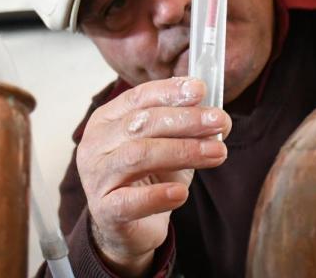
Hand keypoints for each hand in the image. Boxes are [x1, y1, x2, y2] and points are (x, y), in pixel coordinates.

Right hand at [76, 77, 231, 276]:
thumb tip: (216, 115)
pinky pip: (130, 201)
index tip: (201, 89)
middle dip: (185, 120)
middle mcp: (95, 144)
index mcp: (107, 120)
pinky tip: (181, 193)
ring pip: (139, 155)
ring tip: (217, 153)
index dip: (169, 91)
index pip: (138, 97)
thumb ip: (185, 127)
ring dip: (183, 151)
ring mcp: (96, 177)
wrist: (130, 226)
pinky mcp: (105, 211)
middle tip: (219, 121)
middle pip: (141, 124)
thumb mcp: (168, 145)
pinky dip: (158, 196)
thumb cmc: (148, 177)